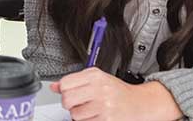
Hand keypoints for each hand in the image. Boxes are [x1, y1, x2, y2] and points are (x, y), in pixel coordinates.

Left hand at [51, 69, 180, 120]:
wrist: (138, 103)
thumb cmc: (116, 91)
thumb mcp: (96, 79)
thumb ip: (74, 81)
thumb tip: (54, 86)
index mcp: (95, 76)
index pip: (65, 83)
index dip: (65, 90)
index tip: (70, 92)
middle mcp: (99, 89)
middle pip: (67, 100)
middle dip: (70, 104)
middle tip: (79, 103)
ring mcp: (103, 106)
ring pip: (74, 115)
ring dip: (80, 115)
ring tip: (91, 109)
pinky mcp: (106, 120)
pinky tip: (96, 115)